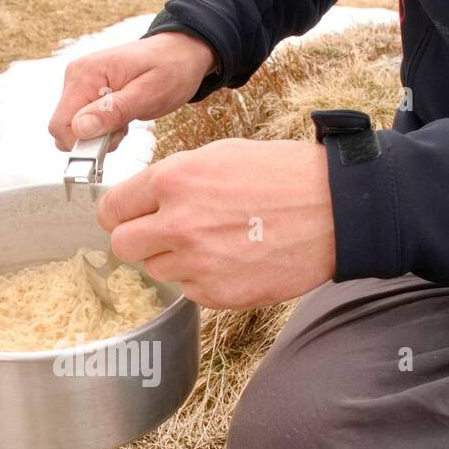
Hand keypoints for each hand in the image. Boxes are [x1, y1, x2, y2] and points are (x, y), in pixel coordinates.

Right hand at [48, 32, 215, 150]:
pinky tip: (122, 118)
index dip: (83, 142)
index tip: (112, 138)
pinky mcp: (88, 92)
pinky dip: (102, 129)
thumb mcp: (148, 94)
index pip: (61, 124)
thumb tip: (81, 128)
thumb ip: (113, 111)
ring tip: (126, 120)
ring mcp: (81, 84)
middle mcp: (77, 77)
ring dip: (99, 135)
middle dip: (92, 139)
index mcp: (86, 74)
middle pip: (64, 129)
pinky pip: (84, 123)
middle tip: (123, 128)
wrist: (180, 53)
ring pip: (74, 129)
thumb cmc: (170, 68)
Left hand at [97, 139, 335, 309]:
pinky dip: (202, 278)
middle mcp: (179, 223)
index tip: (125, 217)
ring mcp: (197, 263)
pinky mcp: (217, 293)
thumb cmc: (284, 176)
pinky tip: (231, 259)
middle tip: (161, 233)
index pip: (112, 208)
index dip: (117, 214)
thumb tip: (142, 198)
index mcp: (174, 180)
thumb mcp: (220, 155)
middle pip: (122, 245)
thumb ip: (174, 178)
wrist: (336, 211)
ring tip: (211, 242)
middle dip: (137, 239)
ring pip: (156, 269)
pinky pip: (188, 290)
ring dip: (172, 259)